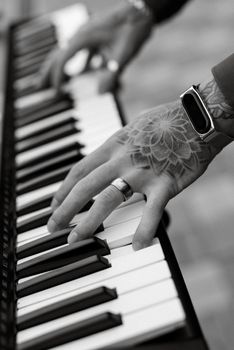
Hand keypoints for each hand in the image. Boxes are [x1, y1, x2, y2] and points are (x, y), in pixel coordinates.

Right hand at [38, 1, 152, 91]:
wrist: (143, 11)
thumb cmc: (132, 29)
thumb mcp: (123, 55)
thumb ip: (111, 75)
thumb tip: (101, 94)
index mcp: (84, 37)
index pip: (63, 59)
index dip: (58, 77)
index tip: (56, 92)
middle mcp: (81, 35)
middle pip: (58, 54)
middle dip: (48, 71)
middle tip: (39, 86)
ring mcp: (87, 36)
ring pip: (67, 53)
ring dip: (60, 68)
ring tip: (53, 83)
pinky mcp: (95, 38)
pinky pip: (81, 53)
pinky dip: (76, 65)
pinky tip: (78, 75)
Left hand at [47, 99, 217, 249]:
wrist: (197, 118)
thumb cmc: (166, 120)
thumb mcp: (133, 126)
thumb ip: (119, 144)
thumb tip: (108, 156)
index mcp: (114, 145)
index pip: (80, 170)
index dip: (63, 188)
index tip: (54, 204)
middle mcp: (122, 160)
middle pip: (84, 187)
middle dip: (64, 208)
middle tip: (52, 226)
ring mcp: (142, 173)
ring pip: (108, 199)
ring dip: (88, 221)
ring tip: (75, 238)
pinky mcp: (165, 184)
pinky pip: (152, 212)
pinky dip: (144, 230)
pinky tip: (137, 246)